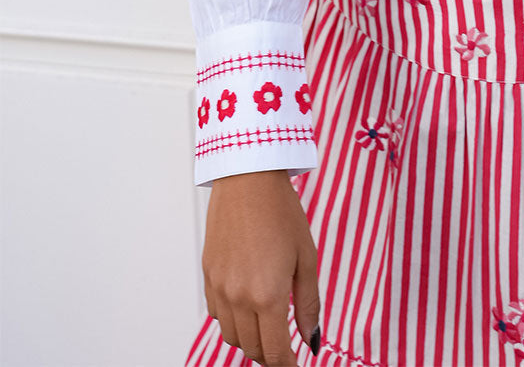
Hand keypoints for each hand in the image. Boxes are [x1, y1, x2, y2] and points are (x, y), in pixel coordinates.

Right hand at [203, 169, 319, 365]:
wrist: (248, 179)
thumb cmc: (282, 212)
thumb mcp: (306, 258)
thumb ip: (309, 303)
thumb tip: (312, 339)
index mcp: (267, 295)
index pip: (275, 351)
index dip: (287, 364)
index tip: (295, 363)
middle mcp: (238, 297)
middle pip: (251, 349)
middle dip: (270, 353)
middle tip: (286, 344)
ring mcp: (219, 288)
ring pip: (231, 336)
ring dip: (250, 338)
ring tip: (268, 323)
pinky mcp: (207, 276)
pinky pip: (218, 315)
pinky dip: (233, 319)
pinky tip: (248, 302)